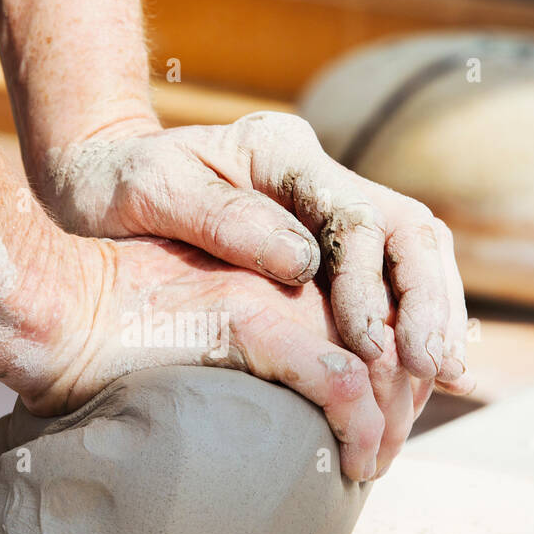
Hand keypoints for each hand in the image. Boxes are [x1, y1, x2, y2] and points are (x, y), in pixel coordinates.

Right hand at [21, 235, 433, 481]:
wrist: (51, 308)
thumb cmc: (106, 333)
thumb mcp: (191, 330)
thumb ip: (242, 351)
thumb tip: (269, 403)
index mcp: (277, 272)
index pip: (368, 319)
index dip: (391, 376)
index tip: (383, 427)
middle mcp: (286, 277)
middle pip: (384, 339)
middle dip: (399, 405)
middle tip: (385, 457)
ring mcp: (272, 296)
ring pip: (375, 362)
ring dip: (387, 425)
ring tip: (370, 468)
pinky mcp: (250, 324)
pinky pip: (338, 382)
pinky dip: (359, 429)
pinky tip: (355, 464)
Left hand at [41, 111, 473, 394]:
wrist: (95, 183)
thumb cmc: (113, 186)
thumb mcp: (150, 190)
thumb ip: (222, 218)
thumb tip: (304, 264)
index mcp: (281, 153)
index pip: (358, 219)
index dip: (377, 288)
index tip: (377, 351)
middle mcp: (316, 177)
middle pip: (408, 232)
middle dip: (430, 302)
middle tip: (436, 370)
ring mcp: (323, 210)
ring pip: (411, 257)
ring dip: (432, 317)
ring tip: (438, 380)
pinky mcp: (321, 248)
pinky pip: (384, 284)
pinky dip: (405, 327)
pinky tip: (413, 375)